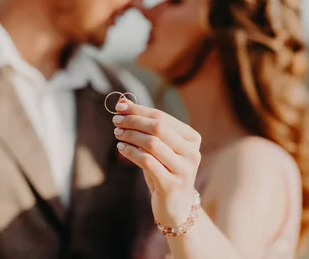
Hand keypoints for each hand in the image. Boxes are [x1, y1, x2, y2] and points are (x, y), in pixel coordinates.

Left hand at [112, 98, 201, 227]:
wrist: (175, 206)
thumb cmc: (165, 170)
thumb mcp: (158, 147)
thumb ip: (145, 126)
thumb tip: (123, 102)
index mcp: (192, 138)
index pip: (162, 117)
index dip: (139, 110)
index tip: (120, 106)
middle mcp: (192, 153)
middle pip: (158, 128)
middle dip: (133, 121)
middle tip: (116, 120)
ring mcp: (184, 169)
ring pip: (152, 143)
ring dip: (130, 135)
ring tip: (117, 134)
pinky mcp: (172, 184)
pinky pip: (147, 162)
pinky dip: (130, 152)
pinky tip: (121, 148)